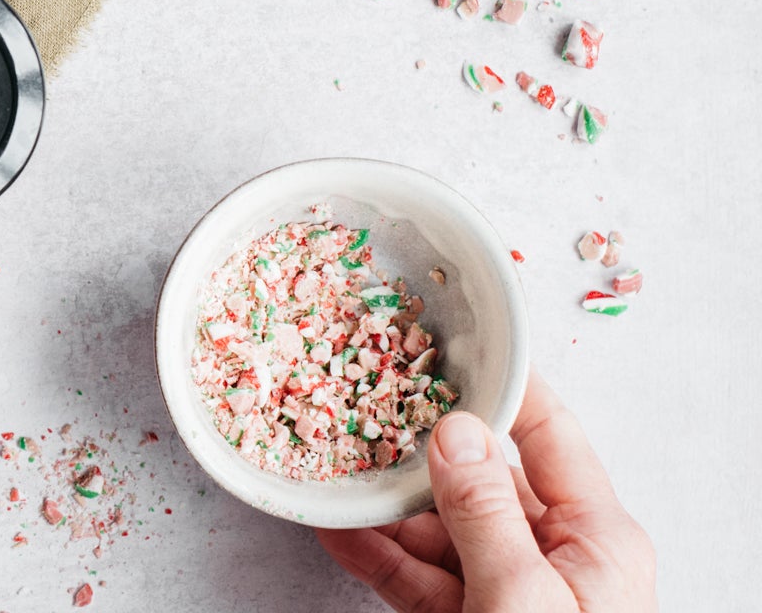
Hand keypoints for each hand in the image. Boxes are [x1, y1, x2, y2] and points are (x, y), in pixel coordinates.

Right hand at [317, 371, 655, 611]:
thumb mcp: (523, 598)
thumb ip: (486, 513)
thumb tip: (455, 431)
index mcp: (598, 539)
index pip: (548, 435)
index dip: (499, 388)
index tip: (448, 344)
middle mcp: (558, 559)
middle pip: (483, 479)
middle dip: (420, 445)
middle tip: (366, 399)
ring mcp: (510, 595)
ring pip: (440, 529)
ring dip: (385, 502)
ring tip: (332, 462)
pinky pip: (418, 579)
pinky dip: (375, 555)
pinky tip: (334, 528)